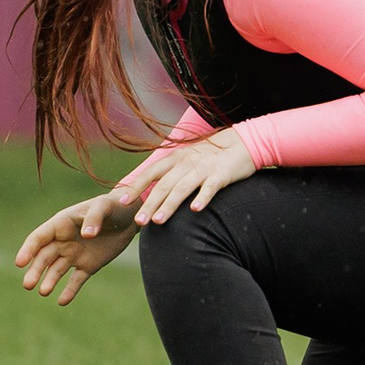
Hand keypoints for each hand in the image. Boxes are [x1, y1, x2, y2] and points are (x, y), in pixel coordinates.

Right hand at [14, 193, 138, 305]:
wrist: (131, 217)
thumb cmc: (114, 206)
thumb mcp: (104, 206)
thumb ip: (94, 218)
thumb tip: (85, 235)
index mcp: (61, 223)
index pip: (39, 237)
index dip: (28, 249)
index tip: (20, 262)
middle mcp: (64, 240)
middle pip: (44, 257)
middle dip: (35, 270)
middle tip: (28, 285)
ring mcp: (75, 254)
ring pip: (56, 270)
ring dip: (48, 281)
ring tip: (43, 292)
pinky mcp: (88, 266)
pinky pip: (76, 280)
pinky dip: (69, 291)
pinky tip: (62, 301)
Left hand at [114, 128, 256, 225]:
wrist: (242, 143)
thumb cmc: (210, 156)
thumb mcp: (186, 159)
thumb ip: (169, 173)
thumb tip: (149, 192)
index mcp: (175, 158)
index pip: (150, 173)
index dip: (135, 186)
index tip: (122, 201)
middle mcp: (186, 162)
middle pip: (164, 185)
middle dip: (149, 204)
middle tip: (138, 221)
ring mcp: (203, 168)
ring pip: (183, 188)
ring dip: (169, 205)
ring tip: (158, 221)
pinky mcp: (221, 174)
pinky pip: (210, 187)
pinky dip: (202, 198)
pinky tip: (195, 210)